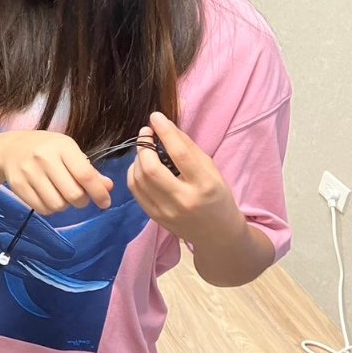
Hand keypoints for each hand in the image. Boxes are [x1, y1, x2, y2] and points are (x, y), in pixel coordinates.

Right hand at [0, 131, 113, 213]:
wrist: (10, 148)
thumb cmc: (46, 148)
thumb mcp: (69, 151)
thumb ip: (88, 170)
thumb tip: (108, 187)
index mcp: (62, 146)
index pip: (85, 175)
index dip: (98, 192)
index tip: (105, 202)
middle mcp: (44, 158)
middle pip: (73, 194)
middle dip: (82, 201)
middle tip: (80, 197)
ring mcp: (29, 172)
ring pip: (57, 205)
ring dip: (65, 206)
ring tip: (62, 195)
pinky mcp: (18, 186)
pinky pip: (42, 209)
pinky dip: (51, 209)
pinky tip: (50, 198)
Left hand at [127, 112, 243, 244]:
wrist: (218, 235)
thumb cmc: (217, 197)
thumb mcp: (211, 171)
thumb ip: (189, 148)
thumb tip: (166, 126)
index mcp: (204, 185)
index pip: (180, 154)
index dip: (165, 131)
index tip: (156, 117)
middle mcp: (183, 200)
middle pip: (151, 168)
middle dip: (144, 146)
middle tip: (146, 133)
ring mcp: (166, 211)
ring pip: (138, 179)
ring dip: (137, 158)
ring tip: (145, 149)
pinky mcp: (154, 217)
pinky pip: (135, 190)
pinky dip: (133, 173)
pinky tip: (141, 166)